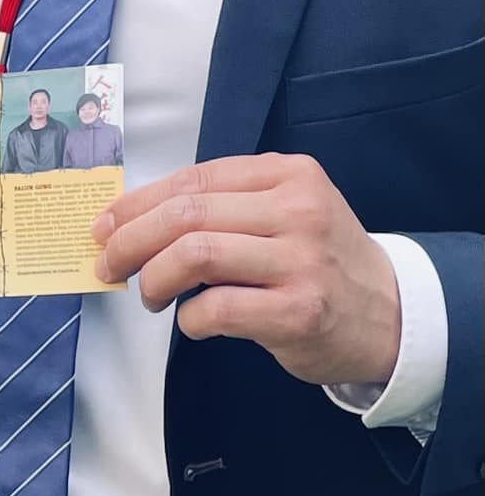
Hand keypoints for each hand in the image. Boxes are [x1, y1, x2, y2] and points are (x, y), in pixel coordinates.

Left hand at [94, 153, 400, 386]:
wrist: (392, 314)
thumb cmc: (319, 261)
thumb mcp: (285, 212)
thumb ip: (225, 207)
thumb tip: (133, 220)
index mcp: (287, 174)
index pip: (193, 179)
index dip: (137, 203)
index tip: (104, 225)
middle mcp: (297, 210)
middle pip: (187, 214)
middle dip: (131, 239)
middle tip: (109, 264)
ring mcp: (301, 260)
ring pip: (196, 254)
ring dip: (154, 278)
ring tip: (147, 295)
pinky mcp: (301, 312)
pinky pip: (218, 308)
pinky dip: (190, 318)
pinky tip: (192, 321)